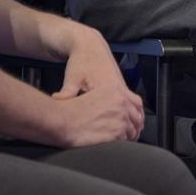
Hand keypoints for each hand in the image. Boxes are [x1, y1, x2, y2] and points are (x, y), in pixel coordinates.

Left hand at [50, 29, 143, 146]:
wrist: (90, 47)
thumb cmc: (80, 62)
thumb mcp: (72, 77)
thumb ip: (67, 91)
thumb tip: (57, 99)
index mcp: (110, 89)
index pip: (121, 116)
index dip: (119, 132)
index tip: (115, 144)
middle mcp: (121, 89)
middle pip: (134, 116)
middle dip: (131, 132)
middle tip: (125, 147)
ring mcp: (124, 88)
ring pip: (138, 110)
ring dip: (136, 124)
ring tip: (131, 139)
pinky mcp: (123, 86)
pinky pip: (136, 103)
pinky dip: (137, 114)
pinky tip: (132, 123)